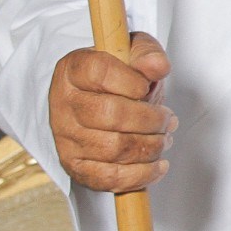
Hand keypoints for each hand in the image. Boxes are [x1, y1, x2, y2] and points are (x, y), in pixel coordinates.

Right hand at [49, 32, 173, 193]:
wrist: (96, 101)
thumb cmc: (118, 77)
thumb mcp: (132, 53)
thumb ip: (146, 53)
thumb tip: (158, 67)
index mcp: (73, 69)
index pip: (100, 72)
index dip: (133, 82)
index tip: (147, 87)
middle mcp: (63, 103)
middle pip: (111, 115)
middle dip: (150, 120)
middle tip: (167, 120)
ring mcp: (66, 137)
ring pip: (113, 149)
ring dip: (150, 147)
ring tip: (163, 138)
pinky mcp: (75, 165)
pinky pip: (109, 178)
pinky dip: (141, 174)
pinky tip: (158, 164)